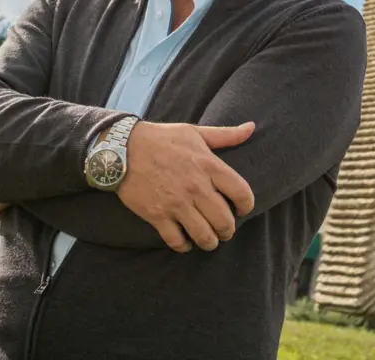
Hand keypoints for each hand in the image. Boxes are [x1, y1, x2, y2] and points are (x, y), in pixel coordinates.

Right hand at [116, 121, 255, 252]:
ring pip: (204, 236)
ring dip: (210, 242)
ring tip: (209, 240)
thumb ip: (226, 135)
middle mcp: (195, 187)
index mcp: (208, 165)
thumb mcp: (196, 132)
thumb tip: (252, 127)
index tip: (242, 209)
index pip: (242, 193)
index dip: (247, 206)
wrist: (123, 148)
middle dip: (228, 230)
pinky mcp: (157, 215)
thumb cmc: (162, 139)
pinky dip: (184, 246)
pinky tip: (186, 242)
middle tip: (225, 230)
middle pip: (224, 221)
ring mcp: (176, 203)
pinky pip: (176, 241)